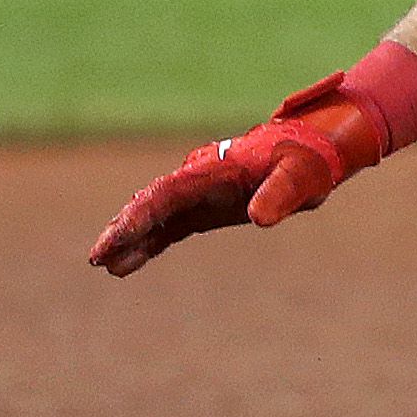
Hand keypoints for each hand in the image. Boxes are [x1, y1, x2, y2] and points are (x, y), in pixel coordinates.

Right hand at [85, 91, 388, 274]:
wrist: (318, 150)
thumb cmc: (309, 160)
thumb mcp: (300, 178)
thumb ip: (279, 195)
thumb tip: (259, 218)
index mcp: (214, 171)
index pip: (167, 193)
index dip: (141, 214)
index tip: (118, 236)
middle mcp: (199, 180)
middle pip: (151, 203)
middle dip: (124, 228)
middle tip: (98, 255)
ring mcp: (199, 195)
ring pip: (154, 217)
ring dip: (130, 238)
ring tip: (104, 264)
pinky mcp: (205, 209)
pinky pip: (168, 228)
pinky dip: (147, 245)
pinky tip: (125, 266)